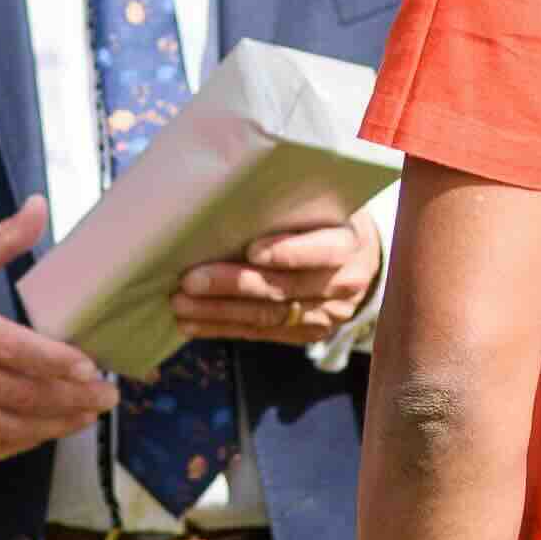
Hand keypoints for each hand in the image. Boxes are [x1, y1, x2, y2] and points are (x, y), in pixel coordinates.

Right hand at [0, 202, 115, 460]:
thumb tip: (39, 207)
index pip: (15, 351)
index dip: (58, 364)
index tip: (91, 367)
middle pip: (20, 394)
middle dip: (72, 399)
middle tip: (106, 397)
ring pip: (8, 426)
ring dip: (54, 426)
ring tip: (86, 416)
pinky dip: (21, 442)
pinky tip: (46, 431)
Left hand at [171, 212, 381, 348]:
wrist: (358, 259)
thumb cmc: (324, 221)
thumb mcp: (319, 207)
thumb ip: (288, 210)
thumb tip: (225, 205)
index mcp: (348, 243)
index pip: (323, 251)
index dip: (288, 252)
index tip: (252, 250)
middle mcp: (342, 283)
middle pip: (284, 288)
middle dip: (234, 285)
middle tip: (191, 281)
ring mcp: (325, 314)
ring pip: (267, 316)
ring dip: (219, 312)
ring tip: (182, 304)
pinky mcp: (307, 333)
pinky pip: (261, 334)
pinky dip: (223, 328)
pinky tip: (193, 323)